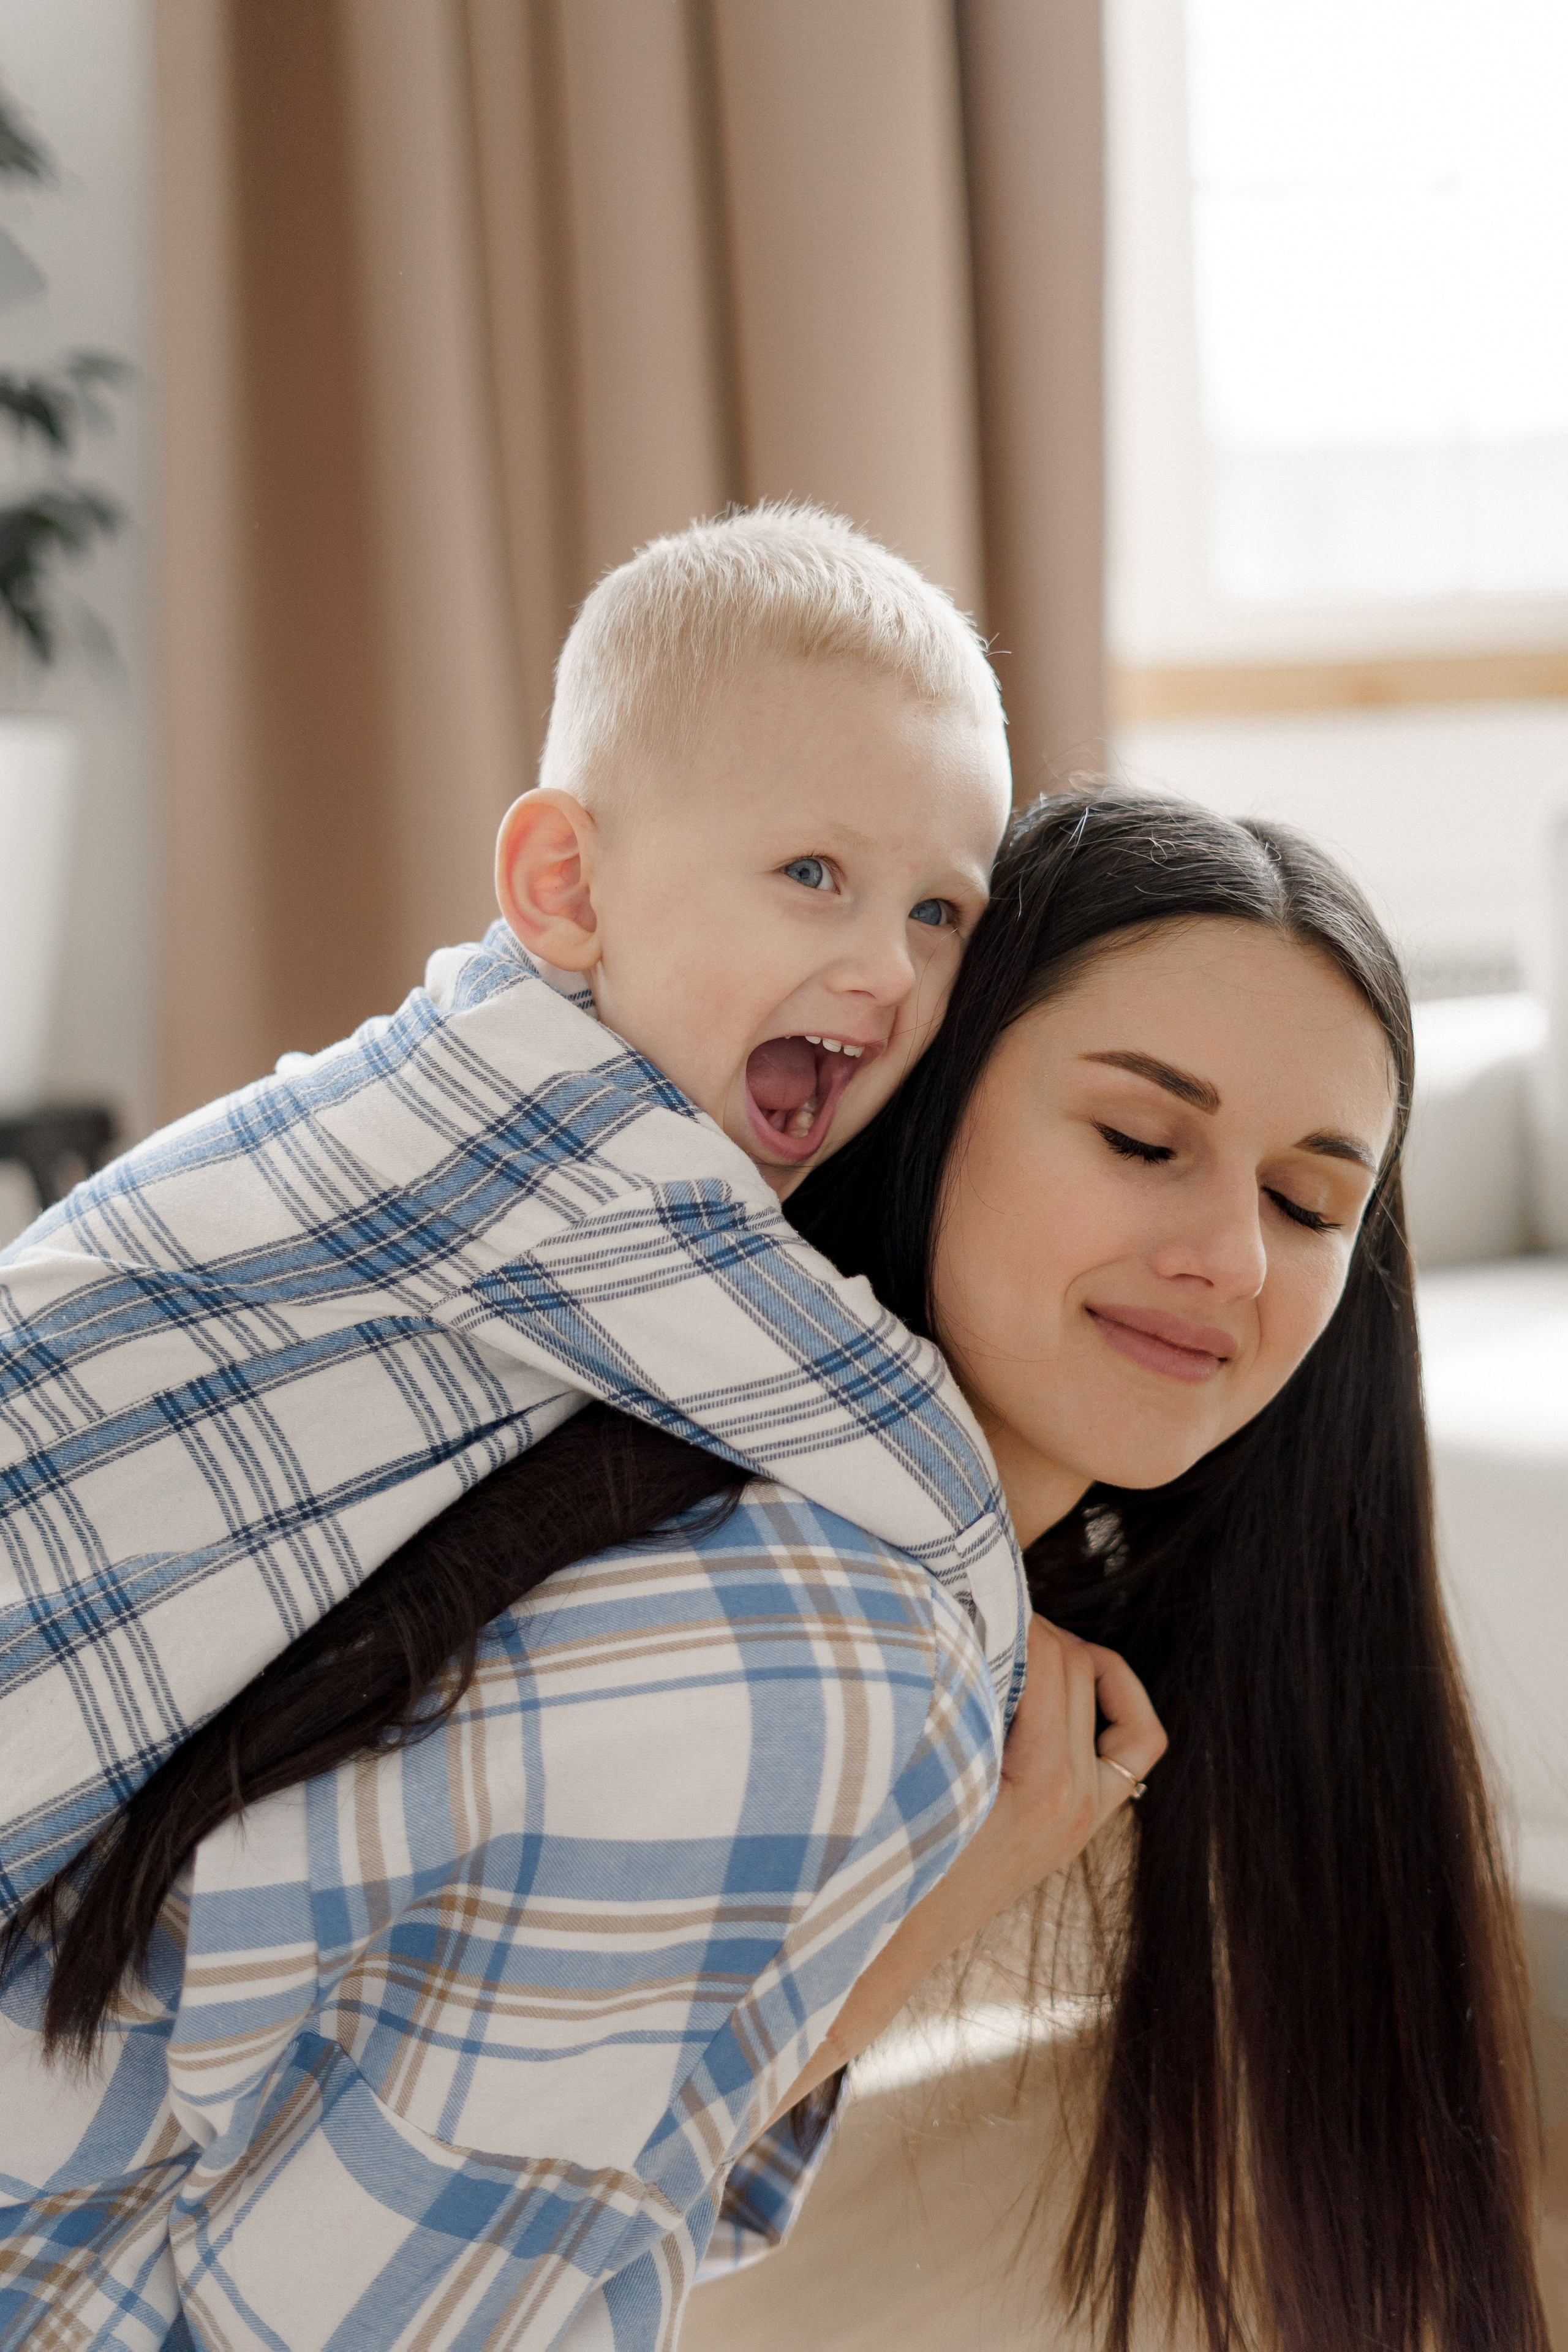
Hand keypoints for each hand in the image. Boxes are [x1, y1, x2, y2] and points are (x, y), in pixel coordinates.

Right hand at [758, 1615, 1165, 2130]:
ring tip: (1011, 1650)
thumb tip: (965, 1614)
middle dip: (1031, 1631)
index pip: (1050, 1656)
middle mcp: (1079, 1798)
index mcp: (1045, 1781)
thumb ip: (954, 1692)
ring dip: (1064, 1661)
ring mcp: (1086, 1813)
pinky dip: (1111, 1704)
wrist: (886, 1944)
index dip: (1010, 1615)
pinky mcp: (1080, 1820)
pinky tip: (1064, 1688)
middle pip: (1077, 1665)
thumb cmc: (886, 1849)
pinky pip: (1133, 1746)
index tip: (964, 1596)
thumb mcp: (920, 1764)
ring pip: (1110, 1697)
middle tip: (975, 1616)